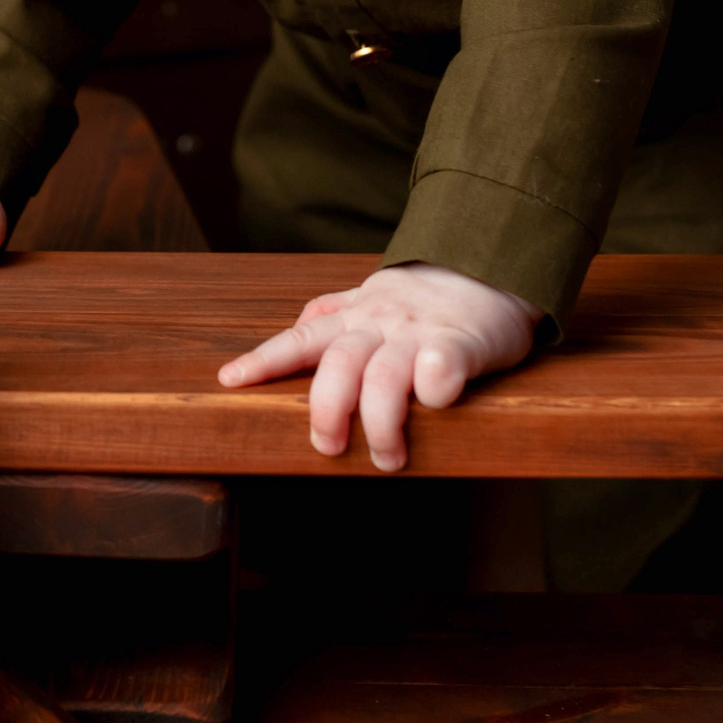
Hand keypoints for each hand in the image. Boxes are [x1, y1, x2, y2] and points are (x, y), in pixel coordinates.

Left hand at [216, 262, 538, 470]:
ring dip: (379, 423)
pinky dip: (433, 390)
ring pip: (384, 377)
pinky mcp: (462, 342)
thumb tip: (301, 322)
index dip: (264, 360)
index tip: (229, 381)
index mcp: (355, 316)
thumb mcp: (374, 295)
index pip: (301, 337)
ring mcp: (419, 332)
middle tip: (328, 448)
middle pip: (338, 365)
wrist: (493, 264)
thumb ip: (338, 310)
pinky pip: (440, 367)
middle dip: (326, 411)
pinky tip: (435, 405)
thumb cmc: (428, 297)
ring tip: (387, 458)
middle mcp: (380, 322)